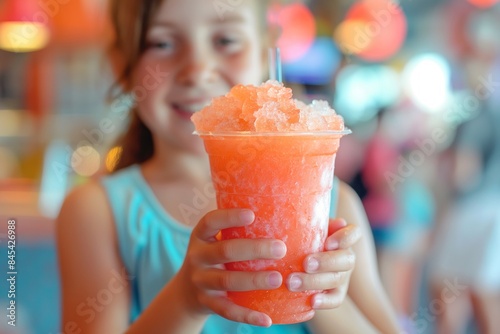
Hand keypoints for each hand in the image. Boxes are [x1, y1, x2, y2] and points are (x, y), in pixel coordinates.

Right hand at [177, 209, 286, 326]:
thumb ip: (236, 229)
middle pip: (225, 251)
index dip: (229, 217)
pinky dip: (247, 316)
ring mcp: (201, 281)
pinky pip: (228, 311)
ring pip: (227, 281)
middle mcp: (198, 257)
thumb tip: (279, 210)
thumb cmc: (214, 255)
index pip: (211, 221)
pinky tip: (267, 319)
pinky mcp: (207, 303)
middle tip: (280, 248)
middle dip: (254, 249)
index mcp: (201, 236)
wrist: (186, 291)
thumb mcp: (215, 239)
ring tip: (278, 278)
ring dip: (254, 280)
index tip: (252, 214)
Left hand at [285, 219, 360, 309]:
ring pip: (337, 279)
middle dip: (325, 262)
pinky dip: (325, 301)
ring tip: (292, 282)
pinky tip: (311, 301)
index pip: (354, 233)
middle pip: (346, 259)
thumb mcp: (306, 227)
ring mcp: (343, 276)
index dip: (345, 238)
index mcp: (343, 237)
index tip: (328, 243)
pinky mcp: (337, 293)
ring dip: (315, 281)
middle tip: (305, 263)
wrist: (300, 261)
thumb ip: (311, 223)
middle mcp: (346, 257)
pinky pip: (336, 299)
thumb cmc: (303, 238)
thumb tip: (331, 221)